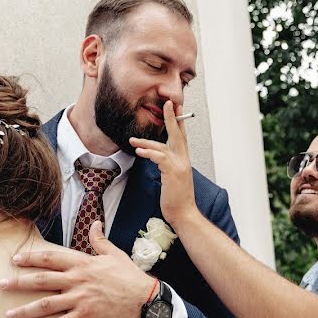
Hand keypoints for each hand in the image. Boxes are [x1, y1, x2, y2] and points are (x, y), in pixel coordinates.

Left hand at [0, 222, 155, 317]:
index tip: (15, 260)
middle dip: (18, 282)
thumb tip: (95, 223)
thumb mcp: (114, 254)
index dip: (30, 258)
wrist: (145, 298)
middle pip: (41, 280)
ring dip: (25, 310)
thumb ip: (100, 240)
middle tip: (0, 285)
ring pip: (46, 304)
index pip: (50, 258)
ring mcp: (80, 298)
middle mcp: (76, 280)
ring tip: (9, 314)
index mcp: (82, 263)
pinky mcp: (86, 316)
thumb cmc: (129, 276)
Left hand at [130, 100, 200, 227]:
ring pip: (162, 146)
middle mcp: (184, 160)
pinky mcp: (173, 172)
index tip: (176, 109)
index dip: (179, 122)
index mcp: (184, 161)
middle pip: (178, 134)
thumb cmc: (177, 199)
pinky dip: (148, 153)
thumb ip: (168, 167)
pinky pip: (159, 157)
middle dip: (172, 117)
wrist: (184, 213)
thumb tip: (159, 160)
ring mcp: (180, 165)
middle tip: (167, 103)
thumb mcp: (173, 179)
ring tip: (133, 141)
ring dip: (146, 142)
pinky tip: (139, 151)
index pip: (182, 137)